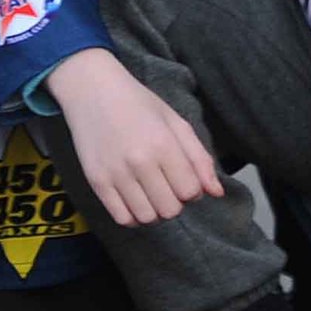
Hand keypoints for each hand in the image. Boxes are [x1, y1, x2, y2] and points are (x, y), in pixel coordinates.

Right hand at [44, 49, 223, 227]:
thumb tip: (217, 194)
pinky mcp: (96, 182)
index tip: (183, 177)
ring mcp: (115, 173)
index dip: (192, 189)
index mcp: (163, 144)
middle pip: (171, 210)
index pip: (190, 192)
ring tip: (151, 193)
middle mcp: (139, 162)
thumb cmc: (138, 104)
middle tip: (167, 184)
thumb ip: (199, 158)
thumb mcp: (175, 122)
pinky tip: (135, 199)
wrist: (92, 91)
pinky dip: (134, 216)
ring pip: (147, 218)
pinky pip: (122, 218)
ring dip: (155, 211)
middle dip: (175, 202)